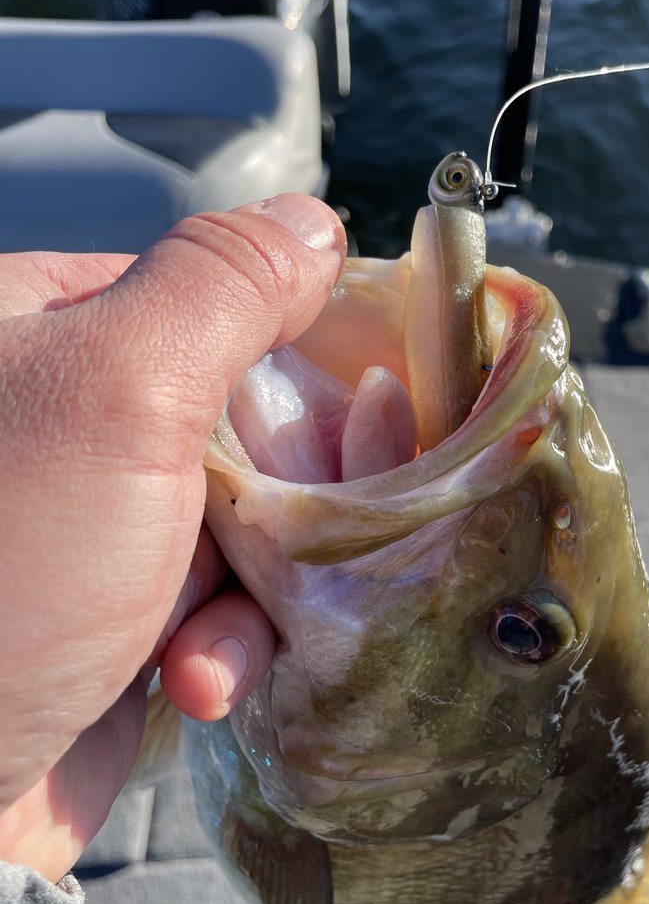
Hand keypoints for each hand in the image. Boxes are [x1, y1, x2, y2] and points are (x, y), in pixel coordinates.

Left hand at [0, 196, 345, 881]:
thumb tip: (311, 220)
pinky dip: (220, 646)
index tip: (358, 414)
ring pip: (249, 520)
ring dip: (254, 589)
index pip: (216, 304)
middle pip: (249, 419)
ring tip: (207, 644)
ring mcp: (97, 524)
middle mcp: (68, 422)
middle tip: (296, 538)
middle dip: (284, 496)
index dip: (298, 356)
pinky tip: (190, 683)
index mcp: (42, 333)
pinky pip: (220, 603)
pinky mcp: (121, 617)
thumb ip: (221, 288)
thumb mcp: (117, 393)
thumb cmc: (3, 576)